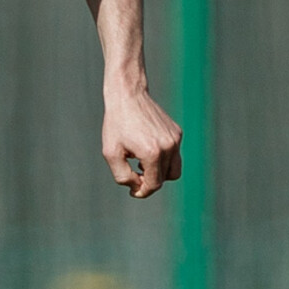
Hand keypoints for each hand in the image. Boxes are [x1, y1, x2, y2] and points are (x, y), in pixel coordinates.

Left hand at [102, 84, 182, 198]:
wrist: (128, 96)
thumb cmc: (116, 125)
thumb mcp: (111, 153)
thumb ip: (122, 176)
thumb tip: (137, 187)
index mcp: (153, 153)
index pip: (154, 184)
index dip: (142, 192)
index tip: (133, 192)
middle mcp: (169, 147)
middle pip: (165, 179)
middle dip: (150, 182)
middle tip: (134, 176)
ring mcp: (176, 139)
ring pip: (174, 169)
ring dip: (159, 172)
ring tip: (141, 164)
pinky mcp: (177, 132)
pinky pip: (174, 154)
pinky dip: (163, 159)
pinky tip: (146, 150)